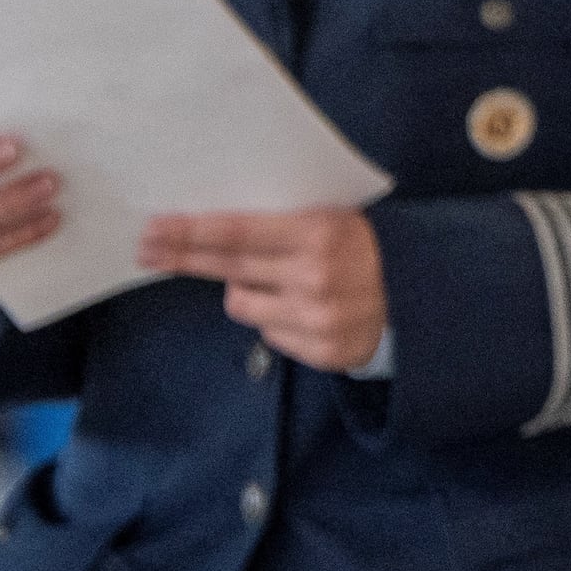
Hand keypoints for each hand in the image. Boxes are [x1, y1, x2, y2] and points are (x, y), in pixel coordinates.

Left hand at [144, 208, 386, 374]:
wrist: (424, 294)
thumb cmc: (366, 248)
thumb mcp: (334, 220)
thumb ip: (283, 224)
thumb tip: (210, 228)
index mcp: (321, 233)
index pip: (238, 233)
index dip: (191, 232)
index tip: (153, 230)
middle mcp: (316, 277)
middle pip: (228, 267)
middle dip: (183, 256)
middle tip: (146, 249)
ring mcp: (317, 318)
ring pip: (241, 304)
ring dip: (247, 292)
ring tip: (278, 282)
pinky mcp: (321, 350)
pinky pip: (269, 334)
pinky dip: (277, 320)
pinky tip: (305, 310)